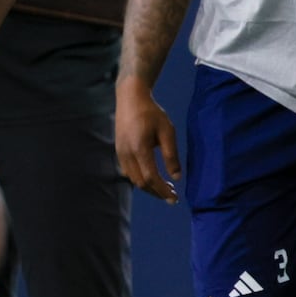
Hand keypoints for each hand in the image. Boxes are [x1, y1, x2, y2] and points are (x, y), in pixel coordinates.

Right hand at [115, 80, 181, 203]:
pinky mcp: (118, 151)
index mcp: (139, 149)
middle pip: (141, 183)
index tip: (175, 198)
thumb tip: (177, 177)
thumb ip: (171, 155)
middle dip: (157, 192)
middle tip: (173, 195)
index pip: (151, 178)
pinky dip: (141, 179)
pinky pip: (129, 172)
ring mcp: (120, 153)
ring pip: (133, 179)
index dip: (163, 191)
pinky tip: (152, 177)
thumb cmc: (152, 113)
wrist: (130, 98)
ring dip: (149, 187)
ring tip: (165, 188)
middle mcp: (126, 154)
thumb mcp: (167, 131)